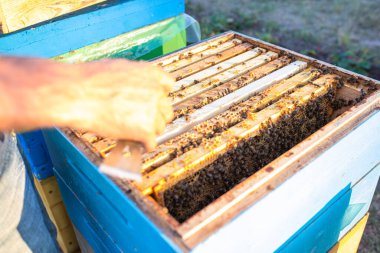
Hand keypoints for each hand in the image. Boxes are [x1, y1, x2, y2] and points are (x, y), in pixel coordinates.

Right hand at [1, 58, 173, 150]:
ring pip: (160, 127)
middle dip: (155, 116)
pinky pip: (151, 143)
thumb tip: (134, 87)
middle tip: (143, 120)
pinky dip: (144, 146)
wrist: (75, 93)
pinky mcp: (146, 130)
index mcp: (151, 74)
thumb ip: (134, 78)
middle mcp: (156, 91)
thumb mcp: (117, 69)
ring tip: (136, 133)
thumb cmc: (88, 79)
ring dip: (150, 131)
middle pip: (166, 109)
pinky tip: (138, 145)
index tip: (154, 102)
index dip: (160, 95)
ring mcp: (153, 111)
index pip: (168, 86)